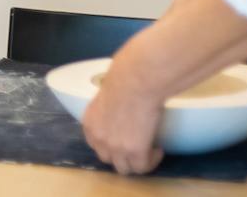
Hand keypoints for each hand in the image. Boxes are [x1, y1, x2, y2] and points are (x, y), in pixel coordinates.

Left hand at [81, 50, 166, 174]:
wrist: (136, 81)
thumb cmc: (124, 78)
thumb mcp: (106, 95)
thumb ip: (107, 108)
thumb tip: (117, 105)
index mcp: (89, 123)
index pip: (95, 144)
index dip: (109, 145)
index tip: (122, 139)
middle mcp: (99, 139)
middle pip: (108, 159)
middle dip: (121, 155)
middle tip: (136, 146)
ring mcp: (116, 148)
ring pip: (124, 168)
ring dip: (136, 161)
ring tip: (149, 150)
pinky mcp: (135, 153)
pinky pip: (143, 167)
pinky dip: (151, 161)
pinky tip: (157, 149)